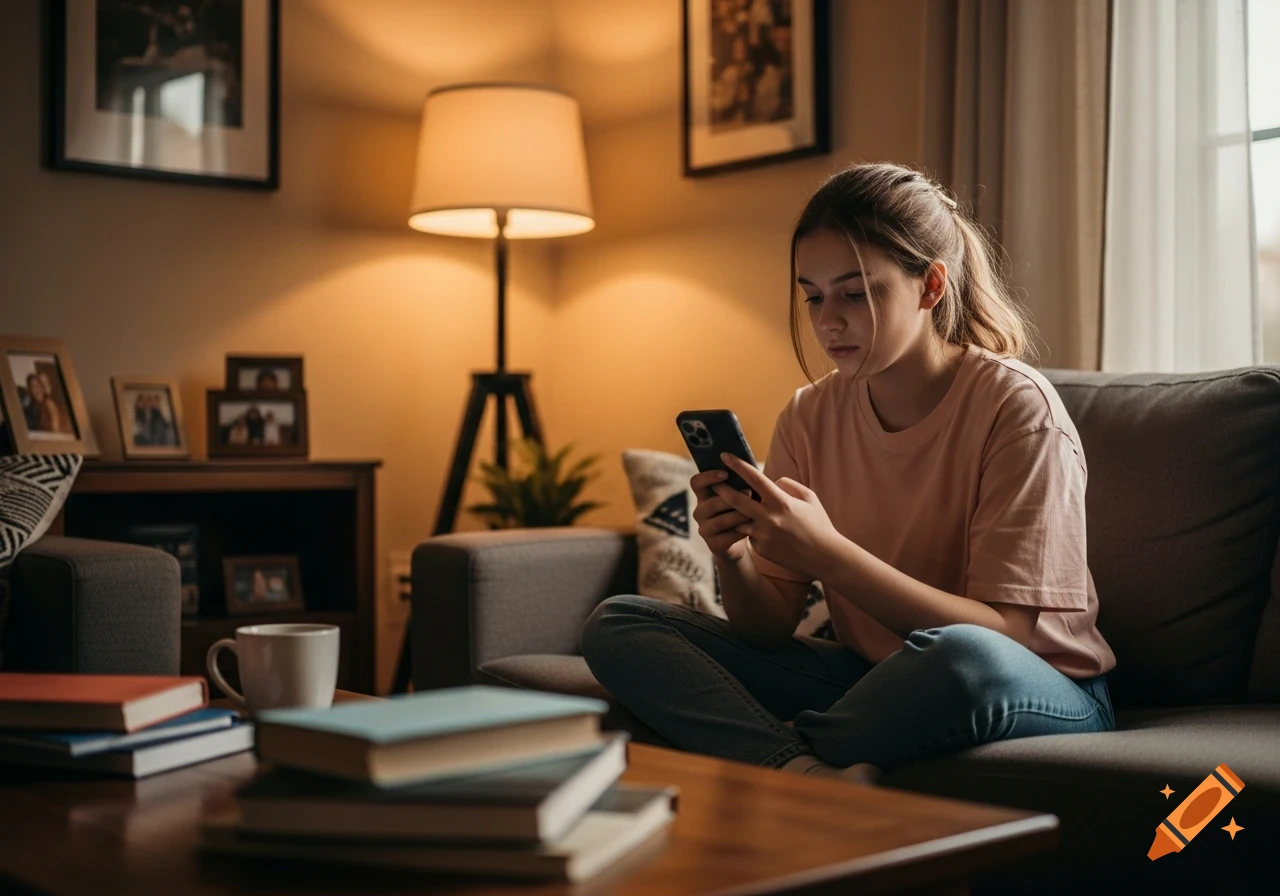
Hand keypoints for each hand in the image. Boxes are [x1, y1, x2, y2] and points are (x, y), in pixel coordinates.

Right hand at [690, 469, 753, 561]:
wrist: (737, 544)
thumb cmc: (739, 514)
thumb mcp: (736, 498)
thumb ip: (738, 485)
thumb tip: (752, 469)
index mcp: (703, 497)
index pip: (696, 482)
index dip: (708, 477)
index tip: (725, 473)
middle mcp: (700, 512)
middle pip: (710, 503)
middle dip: (731, 497)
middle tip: (750, 493)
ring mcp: (705, 529)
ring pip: (721, 520)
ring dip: (739, 515)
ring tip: (754, 512)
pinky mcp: (713, 545)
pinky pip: (728, 536)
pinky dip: (742, 531)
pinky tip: (753, 528)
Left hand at [712, 453, 843, 578]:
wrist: (824, 558)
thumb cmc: (819, 525)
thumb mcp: (809, 498)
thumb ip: (789, 485)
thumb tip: (773, 481)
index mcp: (781, 502)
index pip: (754, 478)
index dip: (737, 465)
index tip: (724, 455)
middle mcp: (768, 518)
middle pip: (735, 500)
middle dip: (721, 489)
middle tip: (713, 482)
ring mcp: (762, 535)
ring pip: (739, 519)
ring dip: (736, 513)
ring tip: (736, 508)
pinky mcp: (760, 549)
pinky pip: (750, 535)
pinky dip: (753, 530)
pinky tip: (765, 532)